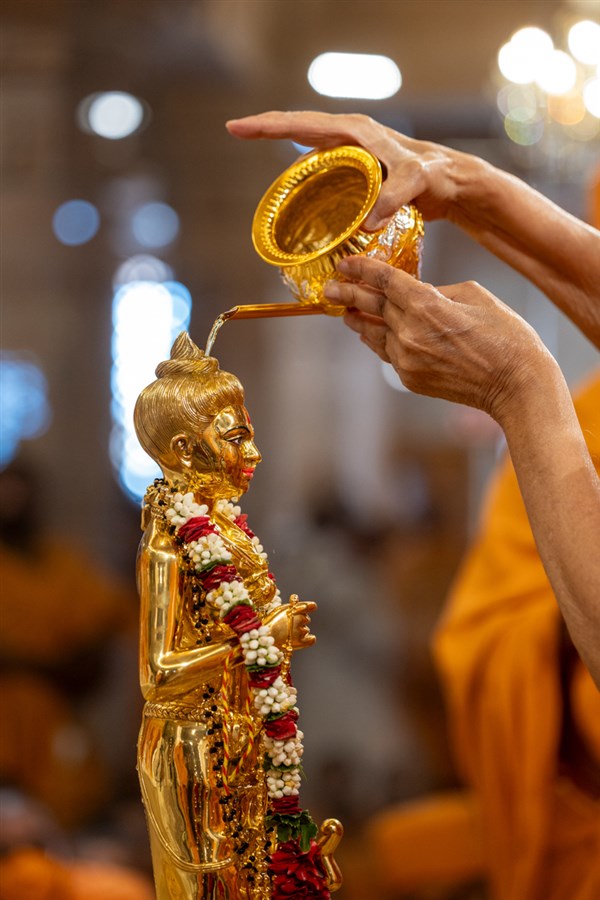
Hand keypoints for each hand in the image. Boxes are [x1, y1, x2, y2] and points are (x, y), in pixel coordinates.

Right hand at [226, 110, 466, 227]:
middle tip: (234, 129)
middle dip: (265, 129)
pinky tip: (293, 199)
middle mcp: (349, 138)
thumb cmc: (435, 176)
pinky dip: (303, 181)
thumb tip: (367, 223)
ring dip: (282, 158)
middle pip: (297, 129)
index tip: (239, 126)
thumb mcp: (415, 183)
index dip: (269, 126)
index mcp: (355, 132)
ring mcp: (351, 154)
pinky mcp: (355, 171)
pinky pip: (320, 171)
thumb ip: (392, 199)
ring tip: (257, 166)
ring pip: (307, 151)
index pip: (303, 124)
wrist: (451, 183)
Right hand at [264, 596, 316, 650]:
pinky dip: (310, 639)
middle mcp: (299, 619)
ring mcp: (300, 631)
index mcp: (294, 609)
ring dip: (300, 631)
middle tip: (288, 625)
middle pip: (306, 619)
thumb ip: (290, 604)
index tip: (312, 607)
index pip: (310, 606)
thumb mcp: (279, 610)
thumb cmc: (270, 622)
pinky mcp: (300, 642)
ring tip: (287, 633)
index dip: (310, 607)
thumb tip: (295, 597)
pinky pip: (311, 640)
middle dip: (299, 621)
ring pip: (306, 630)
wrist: (265, 637)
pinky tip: (307, 639)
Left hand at [324, 255, 552, 423]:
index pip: (383, 280)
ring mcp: (407, 359)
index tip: (344, 263)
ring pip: (373, 333)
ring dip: (358, 320)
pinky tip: (372, 334)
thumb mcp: (474, 295)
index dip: (361, 269)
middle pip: (370, 306)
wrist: (515, 384)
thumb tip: (416, 293)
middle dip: (347, 294)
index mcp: (426, 305)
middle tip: (330, 287)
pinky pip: (387, 354)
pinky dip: (378, 341)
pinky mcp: (410, 378)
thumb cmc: (505, 335)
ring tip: (346, 312)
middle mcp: (409, 332)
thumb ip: (437, 291)